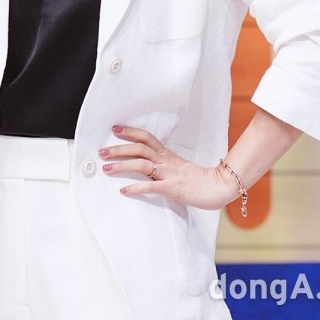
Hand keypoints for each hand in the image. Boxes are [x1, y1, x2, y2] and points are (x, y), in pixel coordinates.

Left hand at [98, 125, 239, 209]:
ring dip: (122, 166)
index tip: (115, 129)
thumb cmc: (198, 179)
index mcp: (167, 154)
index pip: (146, 137)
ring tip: (107, 169)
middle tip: (101, 151)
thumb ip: (163, 165)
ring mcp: (169, 173)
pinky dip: (136, 188)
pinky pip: (151, 186)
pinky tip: (124, 190)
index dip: (130, 132)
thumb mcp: (178, 167)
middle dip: (118, 149)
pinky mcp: (172, 187)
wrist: (218, 187)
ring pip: (141, 164)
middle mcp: (166, 160)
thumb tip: (146, 166)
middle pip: (139, 148)